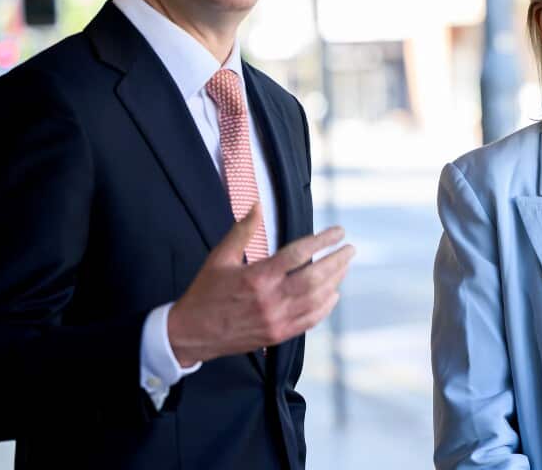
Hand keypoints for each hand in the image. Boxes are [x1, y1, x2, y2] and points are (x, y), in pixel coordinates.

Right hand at [167, 205, 354, 365]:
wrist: (192, 333)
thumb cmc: (205, 293)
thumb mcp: (219, 257)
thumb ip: (242, 231)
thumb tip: (257, 206)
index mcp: (256, 277)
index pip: (299, 254)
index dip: (322, 240)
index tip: (337, 232)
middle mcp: (270, 300)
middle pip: (315, 278)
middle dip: (337, 261)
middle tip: (349, 249)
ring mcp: (276, 320)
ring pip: (316, 299)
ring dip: (335, 281)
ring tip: (343, 266)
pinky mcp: (278, 335)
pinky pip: (310, 321)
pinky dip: (325, 307)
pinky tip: (332, 294)